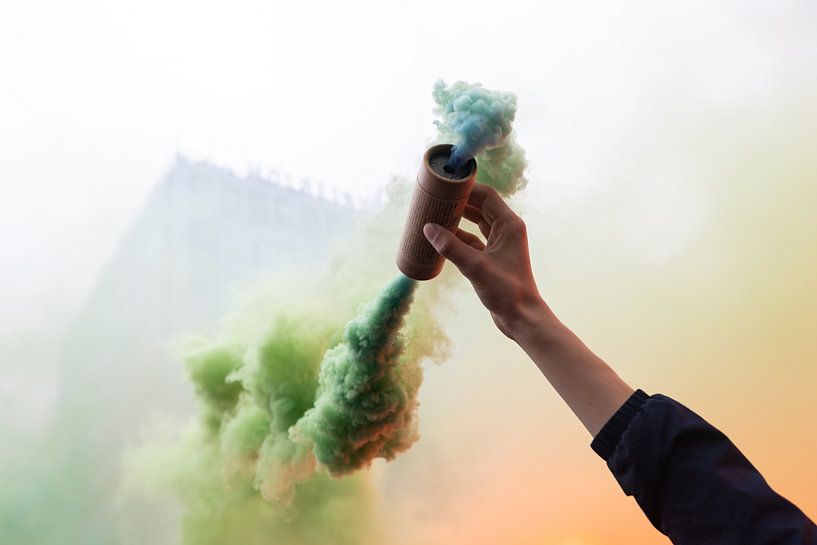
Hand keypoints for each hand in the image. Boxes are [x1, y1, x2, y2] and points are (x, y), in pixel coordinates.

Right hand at [423, 184, 549, 338]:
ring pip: (476, 223)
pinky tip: (442, 238)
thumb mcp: (476, 267)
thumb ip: (451, 247)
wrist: (522, 317)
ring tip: (436, 215)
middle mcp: (507, 230)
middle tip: (437, 199)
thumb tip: (428, 229)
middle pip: (480, 206)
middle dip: (459, 202)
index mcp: (509, 225)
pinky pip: (473, 240)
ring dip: (458, 219)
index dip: (466, 189)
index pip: (486, 195)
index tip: (446, 186)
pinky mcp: (492, 257)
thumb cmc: (507, 291)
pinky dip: (459, 237)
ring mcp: (500, 243)